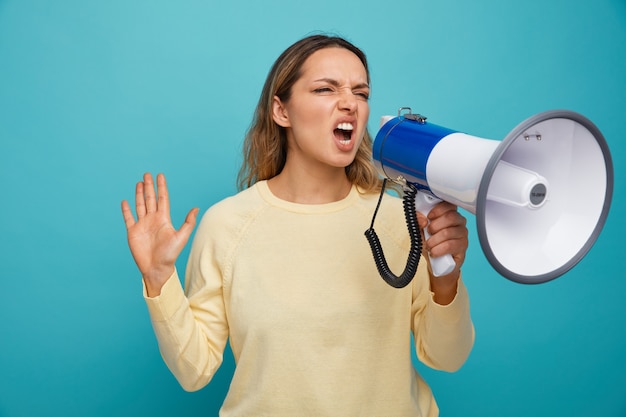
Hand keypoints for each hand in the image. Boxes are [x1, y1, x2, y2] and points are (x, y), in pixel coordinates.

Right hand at [121, 173, 198, 296]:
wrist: (157, 268)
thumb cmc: (170, 254)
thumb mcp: (181, 237)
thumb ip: (188, 222)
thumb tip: (196, 208)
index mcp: (164, 219)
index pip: (162, 199)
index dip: (161, 187)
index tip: (160, 176)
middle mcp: (153, 220)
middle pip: (150, 199)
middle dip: (149, 186)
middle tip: (147, 174)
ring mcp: (142, 225)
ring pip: (140, 205)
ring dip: (139, 194)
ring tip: (139, 183)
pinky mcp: (133, 232)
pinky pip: (128, 218)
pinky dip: (126, 210)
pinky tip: (125, 201)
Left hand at [417, 201, 467, 303]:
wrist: (436, 263)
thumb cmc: (430, 243)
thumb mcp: (420, 231)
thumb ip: (418, 221)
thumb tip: (421, 218)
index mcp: (449, 214)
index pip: (449, 204)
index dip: (438, 209)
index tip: (429, 216)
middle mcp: (459, 222)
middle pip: (450, 217)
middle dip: (434, 225)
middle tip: (428, 232)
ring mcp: (462, 234)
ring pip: (448, 232)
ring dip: (434, 240)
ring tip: (429, 245)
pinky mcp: (463, 247)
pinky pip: (451, 245)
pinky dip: (439, 249)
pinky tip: (434, 252)